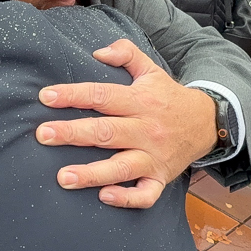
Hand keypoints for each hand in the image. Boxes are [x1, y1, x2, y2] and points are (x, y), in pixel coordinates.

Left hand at [36, 39, 218, 208]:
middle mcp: (146, 129)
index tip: (46, 97)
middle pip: (107, 132)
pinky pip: (146, 194)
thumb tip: (98, 52)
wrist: (207, 123)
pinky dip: (128, 198)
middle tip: (44, 135)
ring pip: (121, 167)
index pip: (102, 95)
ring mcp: (154, 156)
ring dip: (92, 173)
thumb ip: (126, 54)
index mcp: (141, 101)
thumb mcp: (151, 69)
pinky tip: (104, 196)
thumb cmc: (169, 97)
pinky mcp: (161, 178)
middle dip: (73, 134)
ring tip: (63, 177)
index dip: (73, 95)